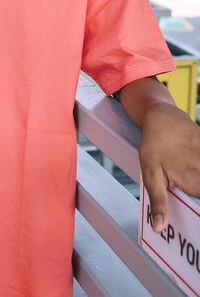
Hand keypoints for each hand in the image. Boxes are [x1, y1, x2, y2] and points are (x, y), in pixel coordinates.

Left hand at [138, 103, 199, 231]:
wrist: (162, 117)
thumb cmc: (154, 146)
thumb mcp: (151, 175)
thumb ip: (159, 202)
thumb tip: (158, 227)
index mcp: (193, 181)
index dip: (198, 194)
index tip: (196, 195)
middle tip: (194, 185)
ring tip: (195, 177)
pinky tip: (197, 165)